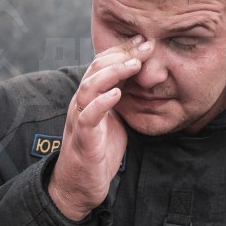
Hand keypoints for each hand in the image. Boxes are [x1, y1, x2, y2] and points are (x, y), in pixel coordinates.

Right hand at [48, 35, 152, 220]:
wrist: (80, 185)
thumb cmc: (98, 150)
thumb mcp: (114, 118)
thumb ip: (122, 98)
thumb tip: (143, 80)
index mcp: (90, 96)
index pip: (103, 63)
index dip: (123, 50)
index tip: (144, 40)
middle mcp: (82, 103)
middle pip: (96, 69)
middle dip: (121, 55)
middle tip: (145, 46)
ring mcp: (80, 119)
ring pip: (89, 87)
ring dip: (112, 73)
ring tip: (133, 65)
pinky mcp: (83, 139)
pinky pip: (88, 117)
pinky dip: (102, 103)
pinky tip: (117, 94)